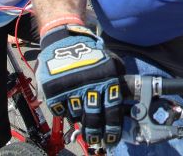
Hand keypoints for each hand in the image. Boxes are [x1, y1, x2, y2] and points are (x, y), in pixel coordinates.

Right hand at [37, 24, 123, 146]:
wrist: (64, 40)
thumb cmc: (90, 52)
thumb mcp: (110, 61)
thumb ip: (117, 78)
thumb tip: (128, 98)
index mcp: (106, 79)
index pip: (113, 110)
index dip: (113, 128)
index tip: (112, 140)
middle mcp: (90, 85)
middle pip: (95, 118)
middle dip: (96, 133)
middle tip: (96, 141)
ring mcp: (71, 89)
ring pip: (77, 115)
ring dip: (80, 118)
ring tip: (81, 116)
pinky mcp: (54, 91)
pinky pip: (61, 110)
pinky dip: (65, 110)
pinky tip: (68, 104)